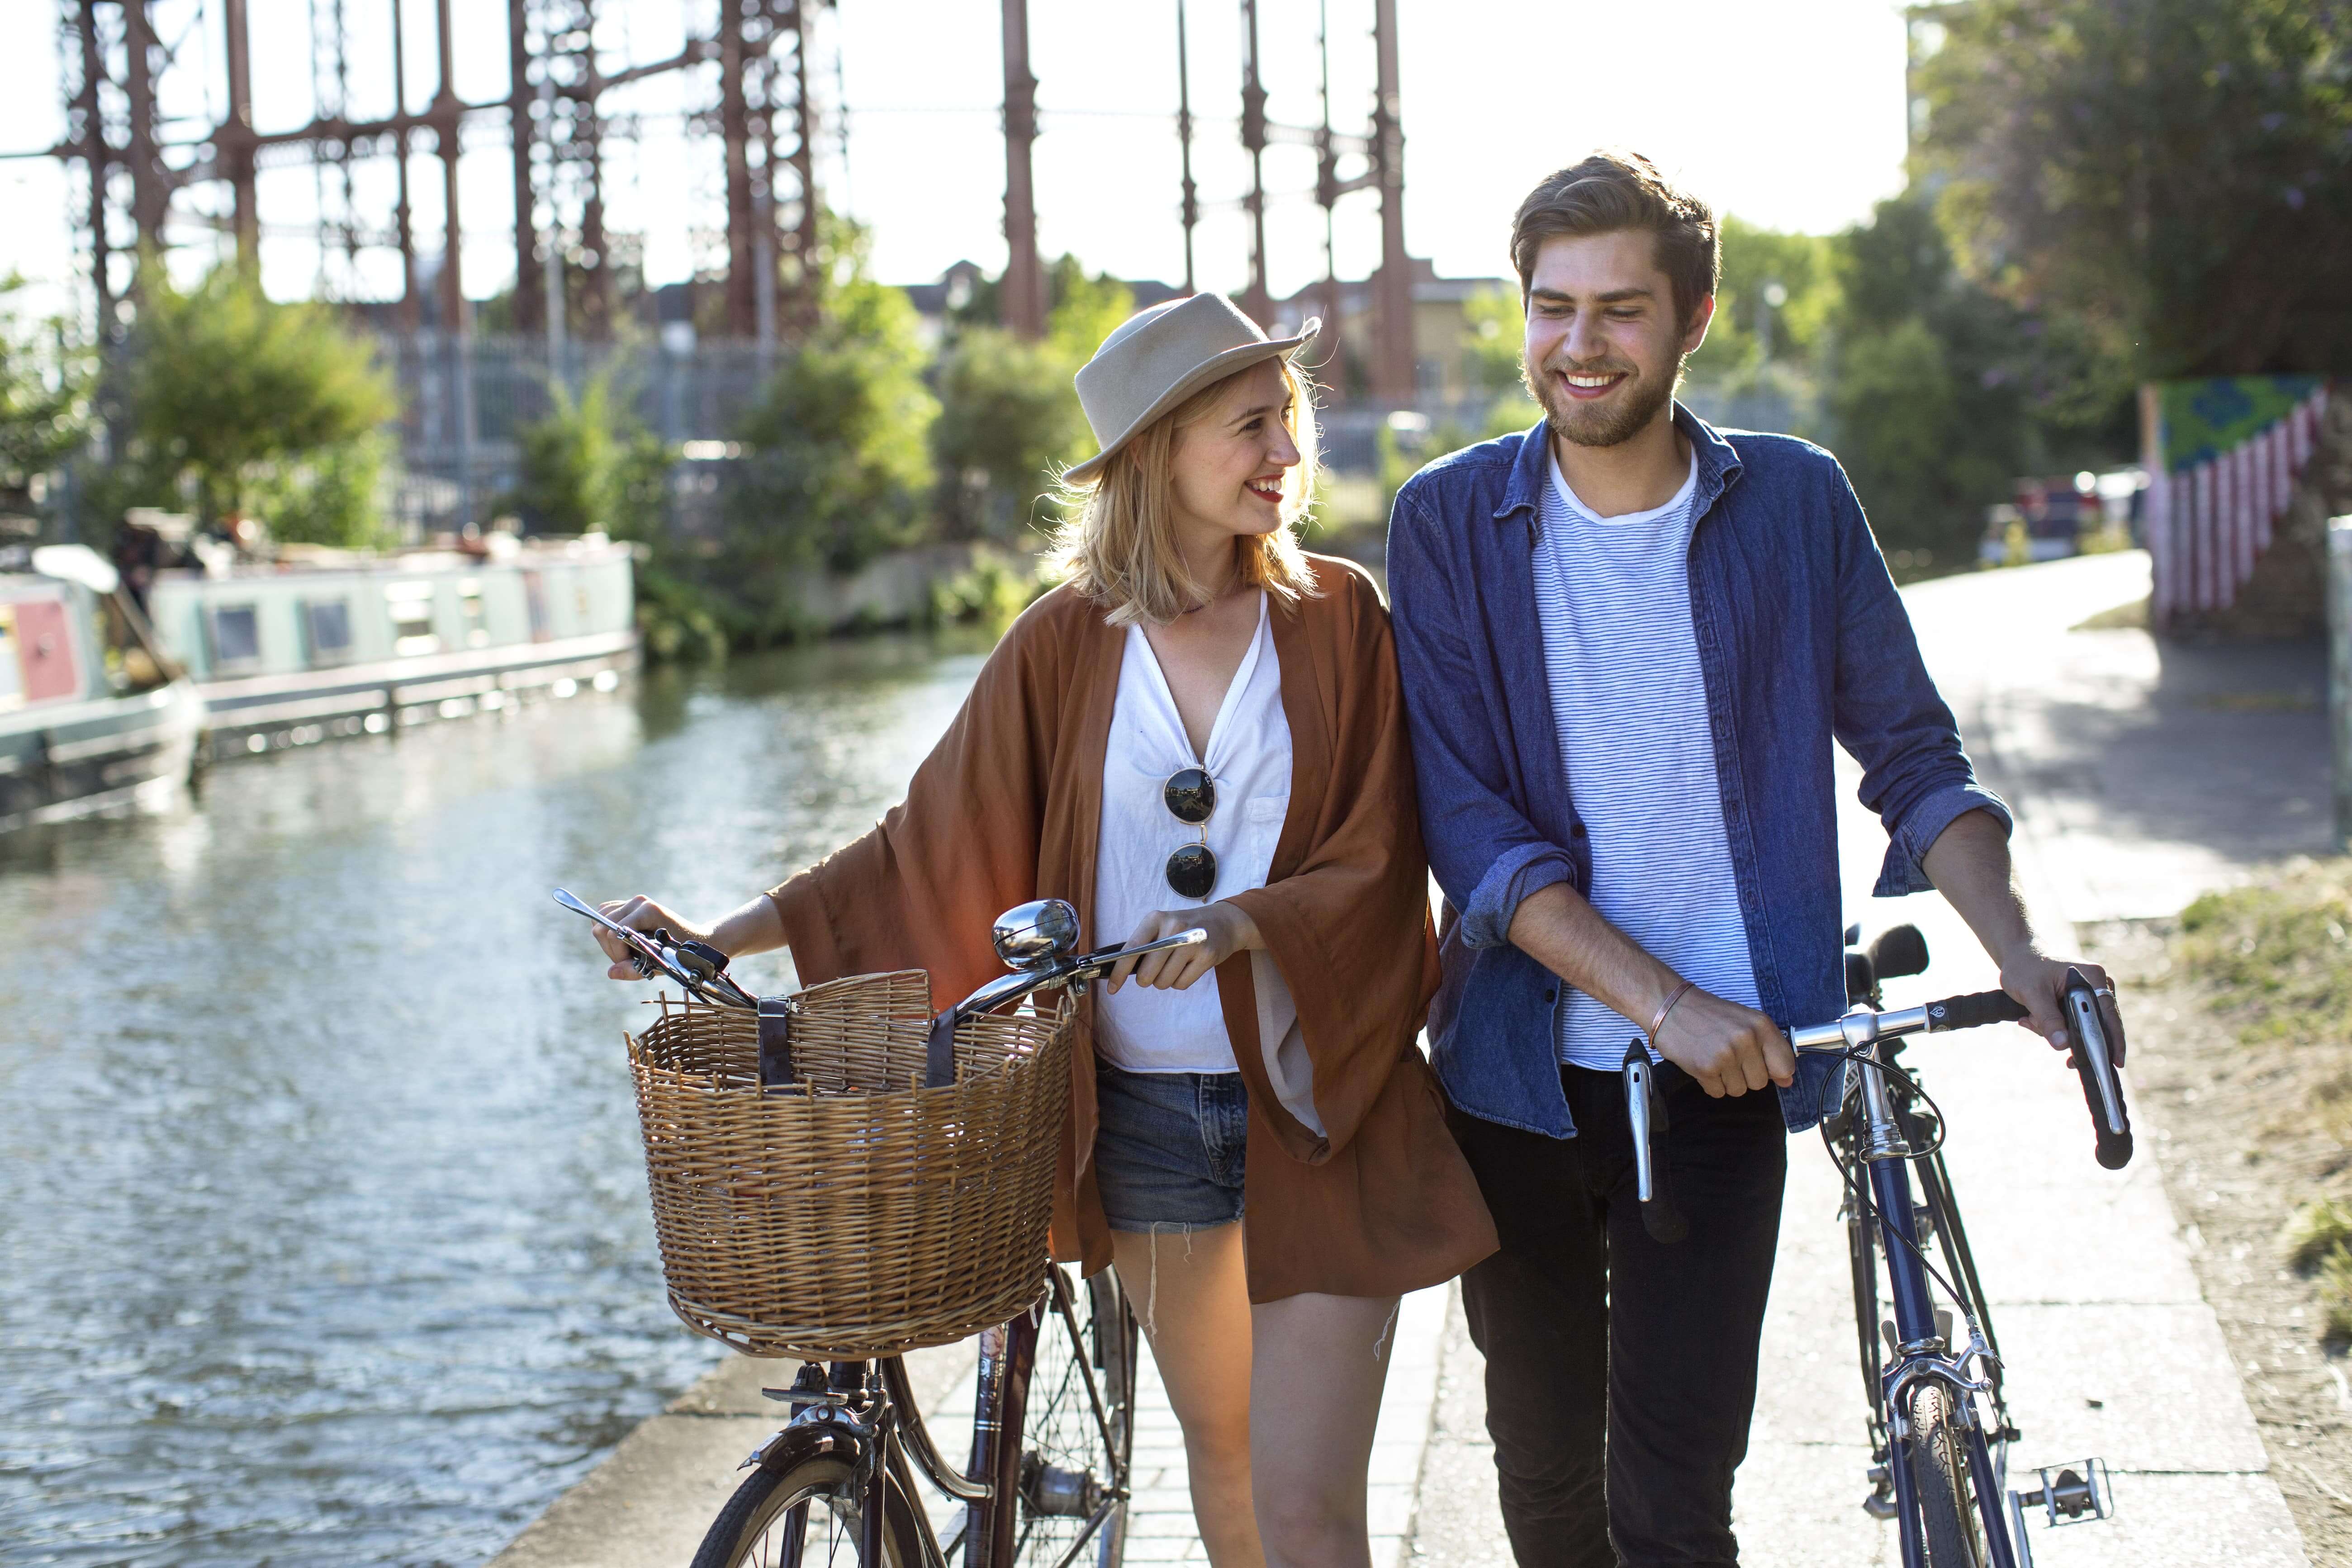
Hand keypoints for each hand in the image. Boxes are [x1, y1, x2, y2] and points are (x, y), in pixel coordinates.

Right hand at [592, 895, 713, 980]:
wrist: (694, 940)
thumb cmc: (679, 954)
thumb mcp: (657, 965)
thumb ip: (633, 970)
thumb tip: (611, 973)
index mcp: (647, 911)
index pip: (613, 934)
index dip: (618, 954)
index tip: (633, 964)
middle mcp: (638, 902)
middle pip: (600, 927)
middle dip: (612, 949)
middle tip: (629, 959)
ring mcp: (633, 901)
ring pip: (599, 919)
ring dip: (608, 941)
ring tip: (628, 951)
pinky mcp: (628, 904)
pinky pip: (604, 914)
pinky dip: (608, 930)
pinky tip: (624, 941)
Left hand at [1104, 903, 1263, 993]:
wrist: (1223, 922)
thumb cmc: (1185, 927)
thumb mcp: (1162, 926)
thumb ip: (1144, 943)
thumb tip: (1121, 970)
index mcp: (1156, 919)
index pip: (1132, 949)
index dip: (1119, 972)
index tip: (1112, 989)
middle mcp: (1173, 928)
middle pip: (1147, 973)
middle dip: (1146, 979)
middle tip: (1155, 971)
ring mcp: (1192, 942)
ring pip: (1164, 981)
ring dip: (1164, 981)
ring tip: (1174, 966)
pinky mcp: (1207, 956)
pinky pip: (1181, 984)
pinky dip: (1180, 982)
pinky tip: (1187, 968)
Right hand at [1654, 985, 1797, 1097]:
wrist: (1670, 1007)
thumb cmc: (1708, 1015)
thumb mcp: (1745, 1021)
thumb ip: (1769, 1048)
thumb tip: (1787, 1079)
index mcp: (1760, 1025)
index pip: (1785, 1065)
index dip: (1774, 1071)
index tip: (1762, 1065)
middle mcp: (1745, 1039)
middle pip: (1760, 1082)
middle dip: (1745, 1075)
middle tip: (1728, 1056)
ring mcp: (1725, 1055)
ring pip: (1739, 1090)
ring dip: (1726, 1080)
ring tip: (1714, 1058)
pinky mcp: (1705, 1068)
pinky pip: (1718, 1093)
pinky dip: (1710, 1083)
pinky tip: (1702, 1063)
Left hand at [1998, 949, 2113, 1060]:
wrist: (2019, 957)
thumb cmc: (2025, 968)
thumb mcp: (2031, 993)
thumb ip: (2048, 1019)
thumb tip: (2063, 1046)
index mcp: (2093, 977)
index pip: (2109, 1015)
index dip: (2112, 1041)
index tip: (2114, 1063)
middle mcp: (2099, 985)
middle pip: (2097, 1024)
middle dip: (2071, 1038)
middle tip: (2051, 1047)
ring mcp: (2091, 994)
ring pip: (2083, 1028)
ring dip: (2056, 1031)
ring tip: (2030, 1019)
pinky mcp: (2081, 1002)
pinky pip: (2074, 1024)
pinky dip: (2055, 1027)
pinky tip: (2032, 1020)